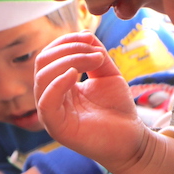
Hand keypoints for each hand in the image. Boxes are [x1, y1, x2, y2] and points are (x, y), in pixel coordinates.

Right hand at [35, 31, 173, 173]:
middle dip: (68, 49)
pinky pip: (46, 101)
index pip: (48, 56)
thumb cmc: (117, 110)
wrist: (131, 139)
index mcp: (58, 85)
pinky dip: (58, 83)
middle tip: (95, 52)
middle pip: (42, 63)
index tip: (89, 38)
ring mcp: (50, 113)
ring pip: (43, 78)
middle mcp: (49, 98)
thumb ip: (95, 55)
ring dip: (70, 61)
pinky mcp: (56, 127)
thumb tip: (85, 34)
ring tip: (95, 61)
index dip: (65, 42)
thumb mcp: (107, 75)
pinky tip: (75, 75)